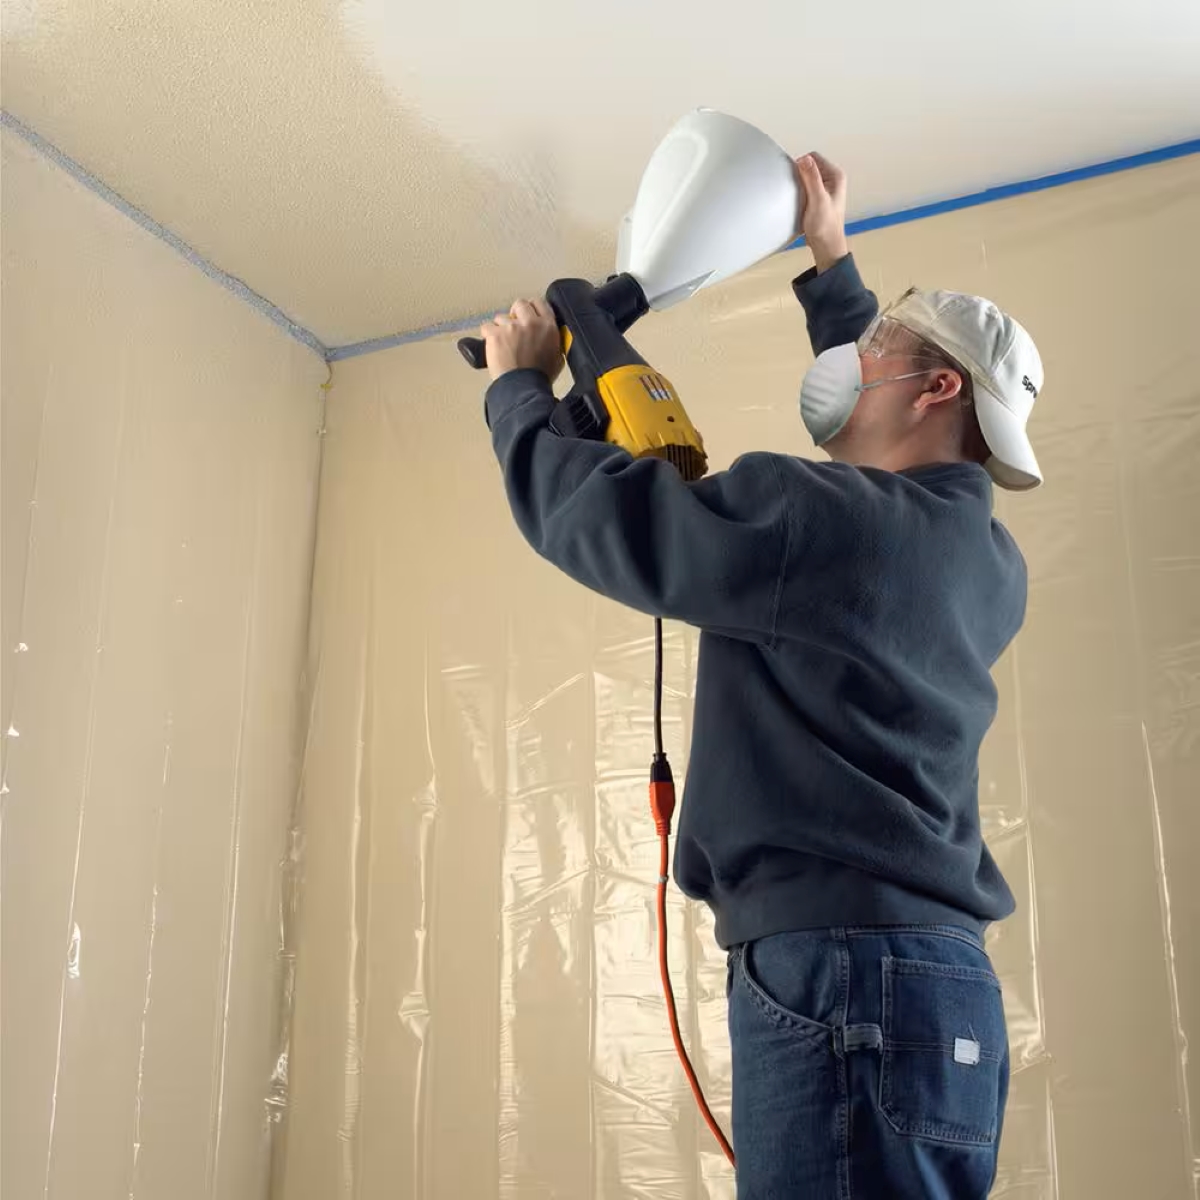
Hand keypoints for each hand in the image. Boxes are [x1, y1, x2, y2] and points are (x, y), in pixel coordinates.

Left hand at [480, 298, 563, 382]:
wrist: (524, 388)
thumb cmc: (539, 378)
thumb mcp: (558, 357)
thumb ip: (553, 341)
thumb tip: (551, 337)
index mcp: (548, 326)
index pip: (539, 303)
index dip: (531, 308)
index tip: (526, 314)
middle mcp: (531, 322)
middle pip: (520, 304)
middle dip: (514, 314)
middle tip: (512, 327)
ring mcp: (512, 327)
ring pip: (501, 317)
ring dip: (500, 328)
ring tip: (503, 345)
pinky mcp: (496, 334)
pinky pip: (486, 328)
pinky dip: (487, 336)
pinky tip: (493, 347)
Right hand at [794, 153, 847, 273]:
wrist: (825, 246)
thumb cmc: (825, 226)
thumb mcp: (817, 200)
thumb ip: (812, 178)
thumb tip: (804, 159)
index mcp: (835, 176)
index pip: (813, 157)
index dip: (801, 166)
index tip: (797, 181)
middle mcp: (831, 179)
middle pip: (809, 166)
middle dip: (799, 176)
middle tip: (798, 192)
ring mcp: (824, 188)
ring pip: (805, 177)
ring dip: (798, 185)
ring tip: (799, 199)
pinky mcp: (817, 198)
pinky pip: (804, 188)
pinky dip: (799, 193)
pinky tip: (799, 204)